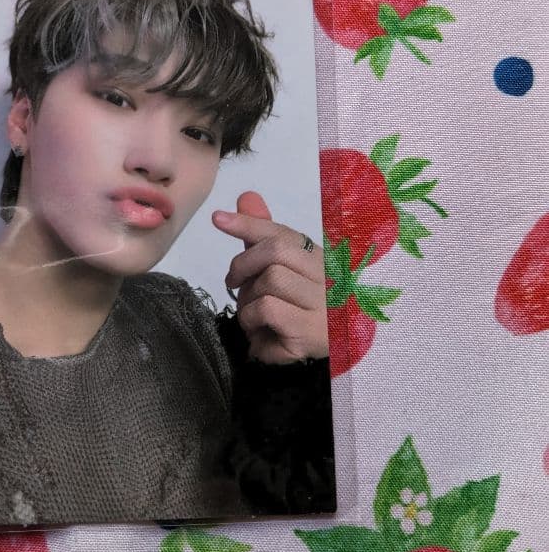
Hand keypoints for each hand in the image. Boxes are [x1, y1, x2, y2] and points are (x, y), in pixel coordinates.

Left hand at [212, 191, 328, 365]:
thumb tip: (246, 197)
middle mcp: (326, 275)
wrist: (334, 354)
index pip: (282, 232)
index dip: (248, 223)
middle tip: (233, 285)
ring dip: (247, 301)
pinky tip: (259, 334)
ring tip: (252, 317)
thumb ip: (264, 237)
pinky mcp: (311, 330)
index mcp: (318, 256)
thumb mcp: (284, 273)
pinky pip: (267, 310)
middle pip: (274, 251)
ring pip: (268, 282)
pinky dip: (252, 321)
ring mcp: (321, 303)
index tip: (217, 219)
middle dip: (242, 266)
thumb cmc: (303, 311)